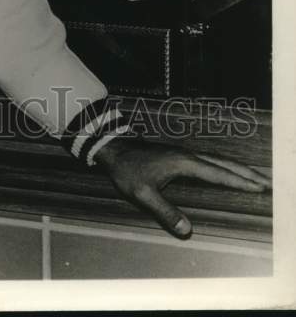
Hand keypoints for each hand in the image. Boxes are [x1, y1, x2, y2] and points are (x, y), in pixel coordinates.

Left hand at [92, 139, 270, 238]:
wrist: (112, 148)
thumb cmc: (127, 171)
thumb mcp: (142, 194)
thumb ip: (164, 212)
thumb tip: (188, 231)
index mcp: (183, 163)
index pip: (217, 174)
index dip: (238, 182)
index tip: (259, 189)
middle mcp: (187, 155)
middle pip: (223, 163)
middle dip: (246, 173)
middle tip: (268, 182)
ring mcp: (183, 152)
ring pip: (217, 159)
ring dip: (237, 167)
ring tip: (255, 176)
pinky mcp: (178, 154)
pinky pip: (209, 159)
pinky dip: (224, 165)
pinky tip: (225, 171)